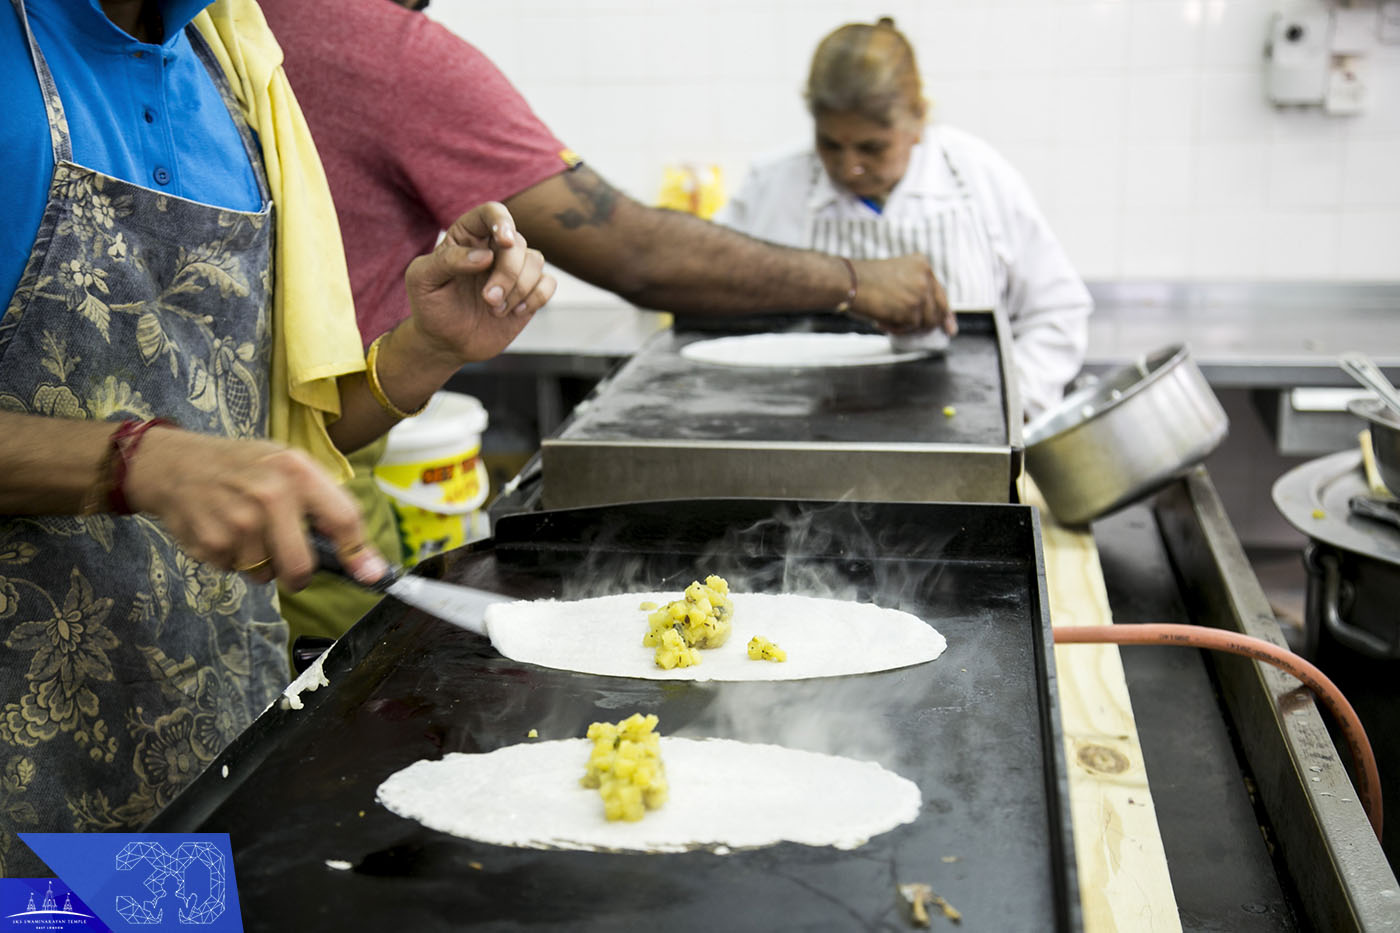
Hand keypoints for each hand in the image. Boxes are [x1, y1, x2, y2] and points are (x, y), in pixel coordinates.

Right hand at [124, 427, 387, 590]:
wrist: (173, 463)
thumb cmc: (243, 467)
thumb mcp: (288, 467)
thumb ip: (328, 507)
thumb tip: (368, 565)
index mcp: (297, 471)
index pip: (344, 519)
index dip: (359, 553)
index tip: (370, 576)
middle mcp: (270, 495)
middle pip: (302, 566)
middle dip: (299, 575)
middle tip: (292, 567)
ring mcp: (237, 521)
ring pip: (265, 574)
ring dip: (259, 563)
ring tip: (244, 529)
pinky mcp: (210, 542)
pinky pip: (234, 572)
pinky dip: (231, 560)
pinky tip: (222, 530)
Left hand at [403, 202, 555, 364]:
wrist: (445, 341)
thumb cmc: (430, 306)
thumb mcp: (422, 279)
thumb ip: (447, 261)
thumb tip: (485, 256)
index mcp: (467, 236)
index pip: (491, 213)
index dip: (502, 221)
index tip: (504, 242)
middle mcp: (494, 248)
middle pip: (517, 242)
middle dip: (507, 272)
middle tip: (488, 298)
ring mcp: (513, 270)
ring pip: (535, 261)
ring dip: (518, 288)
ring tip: (495, 309)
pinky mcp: (528, 292)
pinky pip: (547, 283)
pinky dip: (535, 298)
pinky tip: (514, 312)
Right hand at [850, 254, 956, 336]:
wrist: (848, 282)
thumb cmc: (862, 280)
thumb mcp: (895, 275)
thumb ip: (912, 289)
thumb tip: (923, 316)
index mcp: (922, 264)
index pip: (939, 291)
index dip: (945, 310)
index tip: (949, 324)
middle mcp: (925, 277)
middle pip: (939, 308)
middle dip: (938, 323)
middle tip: (942, 333)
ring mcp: (920, 294)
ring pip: (926, 321)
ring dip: (910, 326)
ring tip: (888, 320)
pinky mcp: (913, 310)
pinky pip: (911, 327)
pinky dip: (898, 329)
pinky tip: (882, 321)